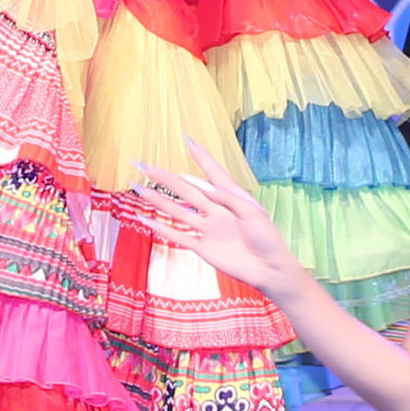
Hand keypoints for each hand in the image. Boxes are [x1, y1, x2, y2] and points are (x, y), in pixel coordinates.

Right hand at [126, 159, 308, 301]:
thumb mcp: (253, 213)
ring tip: (139, 189)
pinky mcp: (203, 248)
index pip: (213, 172)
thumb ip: (228, 199)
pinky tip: (147, 220)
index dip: (201, 157)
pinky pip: (179, 236)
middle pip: (186, 189)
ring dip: (158, 200)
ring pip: (177, 211)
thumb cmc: (267, 239)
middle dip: (165, 177)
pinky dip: (162, 229)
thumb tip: (205, 190)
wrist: (270, 269)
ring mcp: (208, 229)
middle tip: (144, 165)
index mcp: (231, 198)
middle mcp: (215, 210)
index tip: (188, 141)